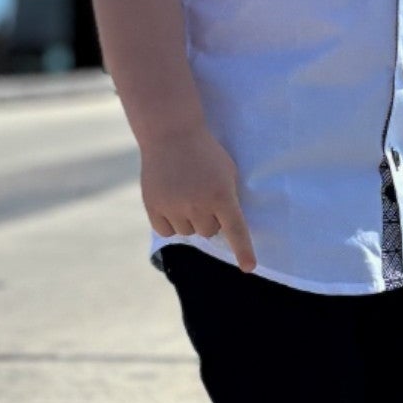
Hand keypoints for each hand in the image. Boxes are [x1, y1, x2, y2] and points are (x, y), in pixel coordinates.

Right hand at [139, 126, 258, 271]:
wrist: (171, 134)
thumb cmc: (205, 153)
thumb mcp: (227, 171)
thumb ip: (229, 197)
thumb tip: (225, 227)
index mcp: (221, 195)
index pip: (236, 230)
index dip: (243, 250)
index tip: (249, 267)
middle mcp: (198, 204)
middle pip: (209, 232)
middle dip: (210, 219)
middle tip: (203, 196)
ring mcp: (174, 207)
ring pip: (188, 233)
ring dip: (190, 220)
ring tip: (186, 194)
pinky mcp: (153, 207)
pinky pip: (166, 231)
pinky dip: (170, 222)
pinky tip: (171, 202)